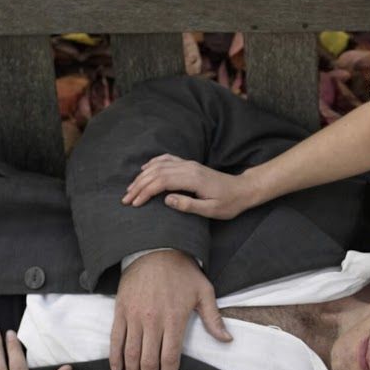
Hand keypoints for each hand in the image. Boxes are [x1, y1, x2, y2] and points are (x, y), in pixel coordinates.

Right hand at [111, 249, 231, 369]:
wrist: (155, 248)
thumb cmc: (182, 272)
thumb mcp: (204, 291)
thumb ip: (213, 318)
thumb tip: (227, 340)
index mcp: (174, 320)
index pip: (169, 357)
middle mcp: (152, 321)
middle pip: (149, 360)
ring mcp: (134, 316)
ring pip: (130, 353)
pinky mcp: (120, 310)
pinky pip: (115, 338)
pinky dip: (115, 356)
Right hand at [121, 156, 262, 219]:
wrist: (243, 190)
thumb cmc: (229, 203)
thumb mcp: (211, 210)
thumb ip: (189, 205)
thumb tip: (167, 200)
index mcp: (192, 179)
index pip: (161, 182)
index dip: (145, 192)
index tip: (135, 204)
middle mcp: (188, 168)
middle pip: (156, 173)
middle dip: (139, 185)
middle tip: (126, 199)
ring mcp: (188, 164)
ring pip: (159, 166)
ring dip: (142, 176)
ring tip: (131, 189)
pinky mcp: (190, 165)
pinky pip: (167, 159)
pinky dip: (153, 163)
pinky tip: (145, 169)